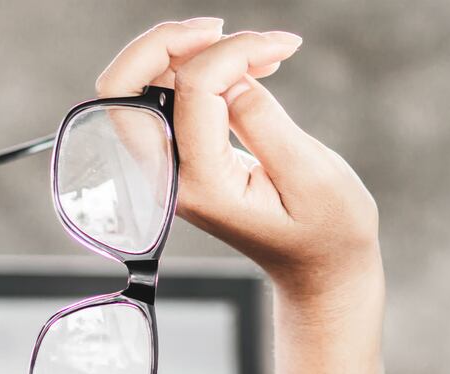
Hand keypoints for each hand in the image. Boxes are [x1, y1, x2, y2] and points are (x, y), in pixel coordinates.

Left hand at [97, 20, 380, 304]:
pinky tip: (246, 67)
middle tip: (223, 28)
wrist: (319, 269)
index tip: (283, 45)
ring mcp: (169, 170)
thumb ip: (263, 121)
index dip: (235, 52)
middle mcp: (172, 178)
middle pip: (122, 88)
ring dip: (184, 51)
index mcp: (203, 186)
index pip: (191, 90)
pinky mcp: (181, 160)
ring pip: (137, 87)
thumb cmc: (326, 231)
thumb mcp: (311, 175)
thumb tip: (228, 77)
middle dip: (166, 43)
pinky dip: (196, 68)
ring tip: (254, 50)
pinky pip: (164, 99)